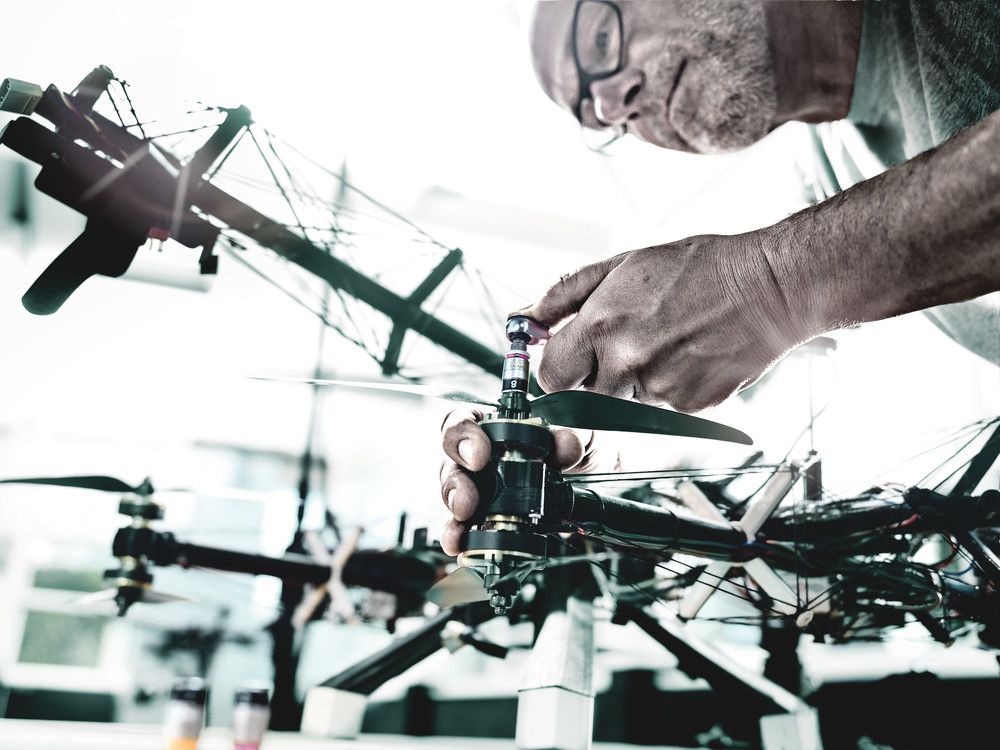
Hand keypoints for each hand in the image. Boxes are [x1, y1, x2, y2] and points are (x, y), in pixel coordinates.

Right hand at [439, 409, 592, 555]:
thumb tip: (562, 444)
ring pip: (452, 498)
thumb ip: (570, 438)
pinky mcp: (487, 521)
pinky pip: (465, 529)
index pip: (463, 423)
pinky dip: (462, 540)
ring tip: (459, 532)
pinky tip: (462, 549)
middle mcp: (481, 459)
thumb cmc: (576, 455)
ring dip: (454, 517)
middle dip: (455, 484)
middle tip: (467, 501)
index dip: (463, 436)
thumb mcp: (580, 439)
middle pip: (451, 464)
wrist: (596, 488)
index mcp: (495, 429)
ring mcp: (481, 491)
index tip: (479, 455)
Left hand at [526, 232, 809, 412]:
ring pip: (622, 403)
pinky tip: (688, 355)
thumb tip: (525, 319)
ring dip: (632, 381)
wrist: (766, 288)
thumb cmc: (696, 269)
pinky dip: (666, 388)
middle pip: (583, 395)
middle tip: (628, 342)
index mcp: (601, 326)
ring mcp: (657, 389)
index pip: (550, 376)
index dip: (557, 368)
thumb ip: (565, 294)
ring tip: (665, 343)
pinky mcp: (686, 407)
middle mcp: (625, 363)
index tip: (569, 358)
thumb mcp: (623, 264)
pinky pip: (659, 409)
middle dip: (595, 375)